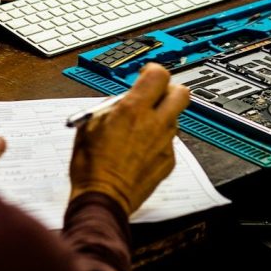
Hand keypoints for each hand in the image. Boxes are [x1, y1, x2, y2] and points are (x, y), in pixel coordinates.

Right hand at [69, 63, 189, 214]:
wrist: (102, 199)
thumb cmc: (91, 166)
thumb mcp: (89, 125)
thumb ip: (109, 106)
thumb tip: (118, 100)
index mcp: (133, 109)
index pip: (159, 75)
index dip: (152, 71)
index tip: (146, 75)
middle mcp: (154, 123)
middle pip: (181, 92)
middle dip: (170, 89)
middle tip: (155, 96)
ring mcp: (165, 142)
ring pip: (175, 118)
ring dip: (163, 116)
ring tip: (142, 127)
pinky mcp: (169, 160)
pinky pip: (169, 141)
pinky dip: (158, 141)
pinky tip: (141, 150)